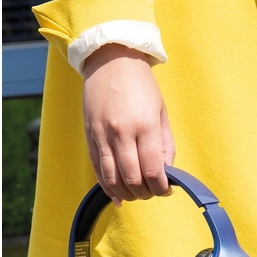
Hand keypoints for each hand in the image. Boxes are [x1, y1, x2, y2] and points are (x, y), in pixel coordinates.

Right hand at [82, 43, 175, 205]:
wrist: (110, 60)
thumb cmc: (141, 86)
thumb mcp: (161, 112)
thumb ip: (165, 145)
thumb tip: (165, 172)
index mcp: (145, 126)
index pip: (153, 171)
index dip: (161, 188)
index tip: (166, 191)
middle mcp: (122, 133)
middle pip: (133, 179)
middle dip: (145, 193)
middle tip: (152, 192)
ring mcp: (102, 136)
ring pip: (112, 179)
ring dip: (126, 194)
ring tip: (136, 194)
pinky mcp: (90, 137)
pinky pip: (98, 170)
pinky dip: (107, 187)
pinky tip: (117, 196)